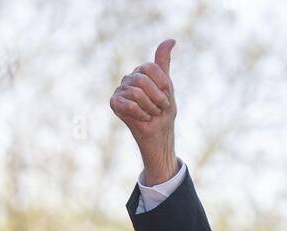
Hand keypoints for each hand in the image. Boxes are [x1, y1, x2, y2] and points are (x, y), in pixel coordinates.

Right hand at [109, 38, 177, 179]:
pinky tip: (143, 118)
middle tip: (159, 108)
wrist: (159, 135)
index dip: (162, 84)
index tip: (166, 97)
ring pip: (137, 93)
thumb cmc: (163, 112)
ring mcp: (120, 90)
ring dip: (150, 108)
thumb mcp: (167, 86)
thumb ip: (164, 63)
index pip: (150, 68)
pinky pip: (129, 105)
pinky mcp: (114, 103)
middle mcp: (129, 78)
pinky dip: (141, 114)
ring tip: (151, 114)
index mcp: (141, 72)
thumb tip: (172, 39)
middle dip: (157, 98)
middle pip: (143, 80)